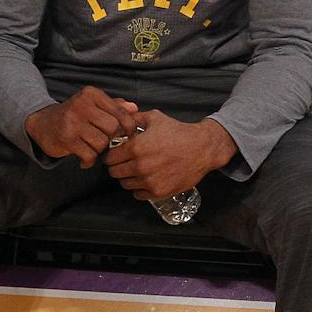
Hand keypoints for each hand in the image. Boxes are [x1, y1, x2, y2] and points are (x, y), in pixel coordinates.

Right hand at [25, 86, 138, 167]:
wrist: (42, 123)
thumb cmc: (74, 115)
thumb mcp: (93, 105)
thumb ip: (114, 106)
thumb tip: (134, 108)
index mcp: (92, 95)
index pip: (120, 112)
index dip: (129, 127)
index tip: (128, 135)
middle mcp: (82, 105)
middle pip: (113, 129)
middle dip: (112, 139)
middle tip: (105, 143)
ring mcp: (72, 122)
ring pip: (102, 143)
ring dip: (99, 151)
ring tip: (92, 149)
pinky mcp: (66, 138)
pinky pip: (89, 155)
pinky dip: (89, 161)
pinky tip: (84, 158)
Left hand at [103, 111, 236, 200]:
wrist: (202, 148)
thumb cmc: (179, 132)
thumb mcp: (155, 118)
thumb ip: (134, 118)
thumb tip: (119, 117)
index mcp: (135, 148)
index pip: (109, 158)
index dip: (111, 155)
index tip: (116, 154)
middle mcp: (139, 166)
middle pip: (114, 173)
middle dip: (117, 166)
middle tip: (125, 162)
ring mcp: (149, 181)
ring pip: (125, 184)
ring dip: (128, 178)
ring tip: (137, 170)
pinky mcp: (158, 192)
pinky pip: (138, 194)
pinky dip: (139, 188)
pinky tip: (146, 179)